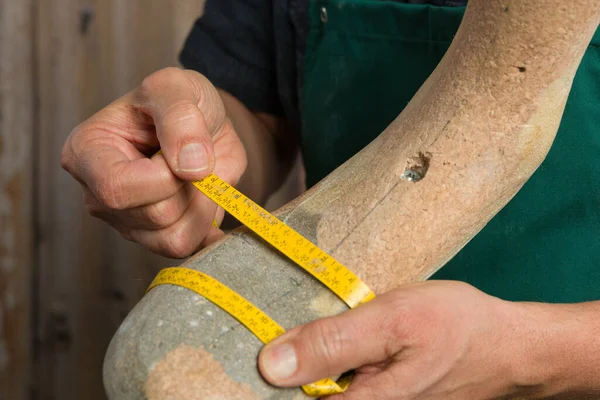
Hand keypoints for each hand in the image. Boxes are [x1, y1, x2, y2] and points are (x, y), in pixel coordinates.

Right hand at [61, 67, 246, 256]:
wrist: (201, 122)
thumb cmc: (178, 100)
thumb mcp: (178, 87)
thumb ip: (181, 118)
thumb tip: (191, 167)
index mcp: (86, 152)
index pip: (118, 188)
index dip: (165, 176)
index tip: (185, 151)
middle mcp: (98, 195)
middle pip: (154, 216)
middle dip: (191, 188)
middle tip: (196, 158)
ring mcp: (125, 222)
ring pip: (174, 239)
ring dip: (203, 206)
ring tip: (199, 174)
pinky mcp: (154, 239)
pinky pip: (190, 248)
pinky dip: (209, 223)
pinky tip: (206, 196)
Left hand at [258, 281, 535, 399]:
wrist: (508, 345)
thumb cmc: (456, 329)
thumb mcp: (392, 321)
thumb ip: (333, 342)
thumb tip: (272, 364)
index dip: (260, 377)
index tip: (241, 347)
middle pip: (301, 394)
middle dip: (281, 362)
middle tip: (268, 324)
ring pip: (318, 386)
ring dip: (303, 356)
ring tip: (299, 324)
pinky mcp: (379, 394)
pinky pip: (339, 380)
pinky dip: (327, 357)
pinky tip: (330, 333)